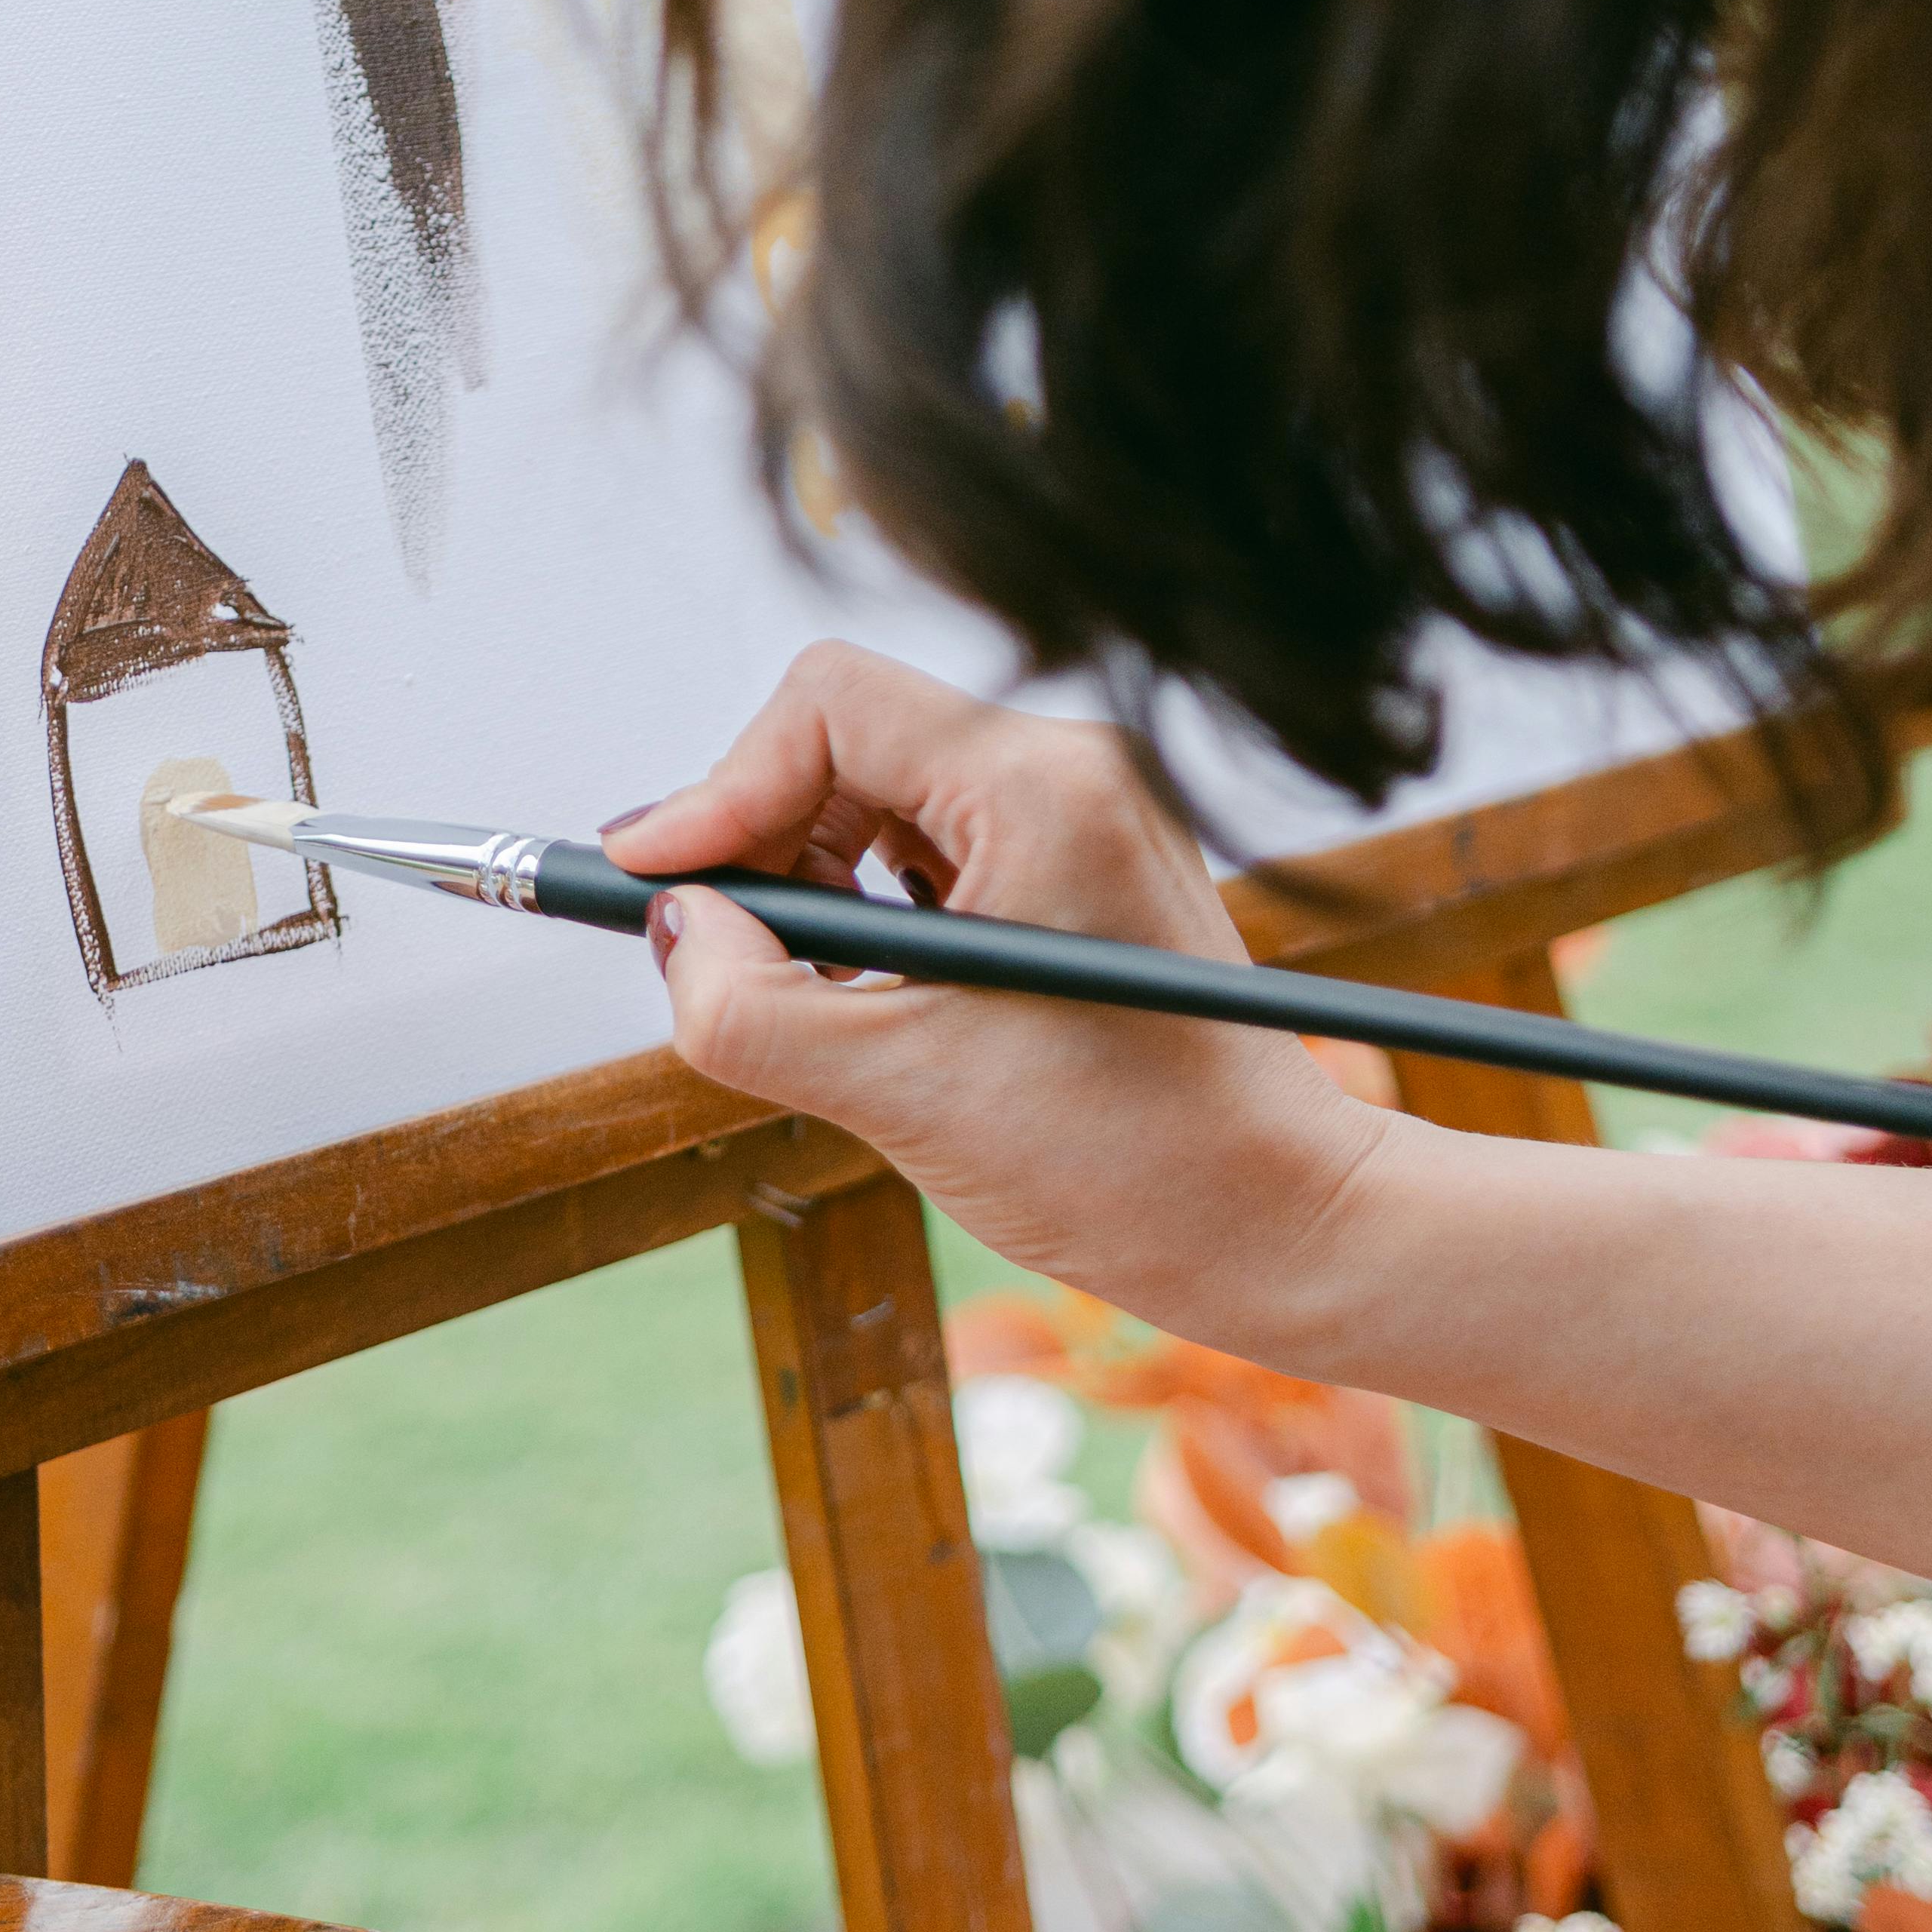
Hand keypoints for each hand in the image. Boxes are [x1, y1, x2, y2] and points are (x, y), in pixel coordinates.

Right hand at [604, 644, 1393, 1351]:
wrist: (1281, 1223)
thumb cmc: (1126, 1162)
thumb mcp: (896, 1088)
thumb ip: (747, 1004)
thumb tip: (672, 929)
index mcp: (1040, 787)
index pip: (825, 708)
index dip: (716, 790)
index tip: (650, 886)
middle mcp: (1070, 769)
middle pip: (846, 739)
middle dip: (762, 843)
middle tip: (716, 956)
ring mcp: (1086, 813)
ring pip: (883, 796)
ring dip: (816, 884)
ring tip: (809, 999)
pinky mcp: (1086, 868)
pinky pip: (937, 847)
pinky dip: (879, 910)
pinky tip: (881, 1003)